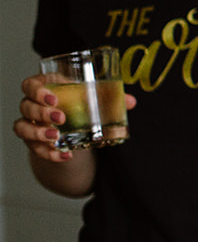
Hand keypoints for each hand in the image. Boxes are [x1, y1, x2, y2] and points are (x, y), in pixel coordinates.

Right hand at [13, 74, 135, 163]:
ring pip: (22, 127)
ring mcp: (31, 125)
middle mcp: (33, 105)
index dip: (37, 90)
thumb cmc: (79, 105)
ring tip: (56, 136)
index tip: (53, 98)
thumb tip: (130, 101)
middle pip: (26, 106)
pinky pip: (34, 149)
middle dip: (41, 112)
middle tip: (61, 117)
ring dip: (38, 133)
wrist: (71, 129)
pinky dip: (48, 153)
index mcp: (46, 88)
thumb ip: (111, 98)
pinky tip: (64, 156)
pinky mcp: (34, 143)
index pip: (30, 85)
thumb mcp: (93, 99)